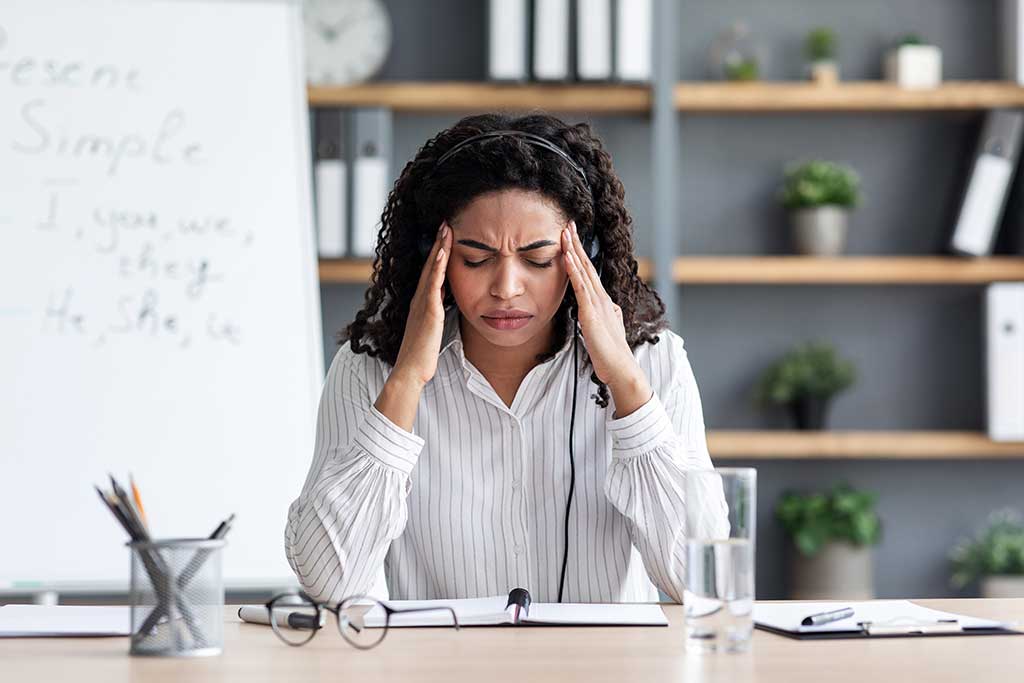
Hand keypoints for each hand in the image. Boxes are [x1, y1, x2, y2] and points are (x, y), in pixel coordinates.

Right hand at [392, 221, 451, 387]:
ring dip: (439, 248)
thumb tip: (444, 305)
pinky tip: (443, 253)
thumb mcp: (431, 330)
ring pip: (431, 270)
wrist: (410, 371)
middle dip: (437, 244)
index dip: (437, 254)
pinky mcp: (428, 311)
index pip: (430, 273)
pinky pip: (433, 284)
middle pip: (429, 265)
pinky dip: (437, 267)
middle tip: (445, 223)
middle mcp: (419, 299)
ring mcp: (422, 304)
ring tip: (446, 228)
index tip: (445, 237)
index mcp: (421, 303)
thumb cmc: (421, 356)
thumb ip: (436, 315)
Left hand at [562, 221, 651, 414]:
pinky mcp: (591, 313)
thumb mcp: (607, 328)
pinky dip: (573, 271)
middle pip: (587, 264)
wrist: (620, 367)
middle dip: (577, 243)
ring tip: (565, 232)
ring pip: (584, 271)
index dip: (580, 253)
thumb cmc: (611, 353)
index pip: (590, 271)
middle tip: (568, 223)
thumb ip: (604, 315)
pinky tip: (567, 258)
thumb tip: (607, 308)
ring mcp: (597, 303)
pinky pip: (580, 287)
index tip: (572, 237)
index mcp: (603, 300)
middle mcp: (602, 297)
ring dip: (574, 250)